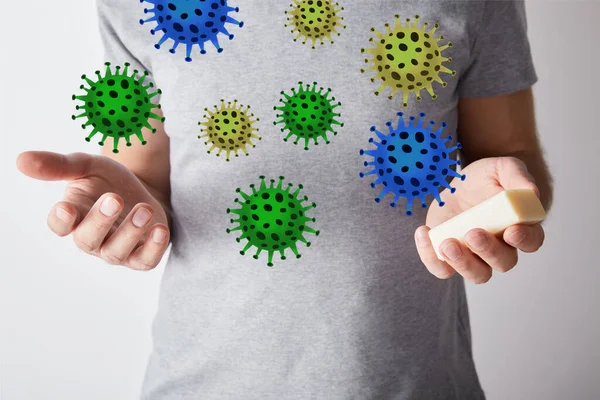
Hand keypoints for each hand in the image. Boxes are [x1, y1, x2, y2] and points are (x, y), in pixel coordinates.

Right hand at [17, 151, 169, 269]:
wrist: (142, 189)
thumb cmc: (108, 180)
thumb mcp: (87, 166)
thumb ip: (59, 165)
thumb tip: (21, 160)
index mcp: (74, 214)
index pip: (60, 224)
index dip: (60, 220)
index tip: (65, 207)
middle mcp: (92, 237)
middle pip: (87, 240)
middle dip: (100, 221)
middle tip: (114, 198)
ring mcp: (117, 249)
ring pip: (116, 253)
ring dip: (130, 232)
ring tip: (145, 209)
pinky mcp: (141, 254)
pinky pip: (145, 260)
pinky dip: (154, 248)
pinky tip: (161, 229)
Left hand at [414, 157, 544, 283]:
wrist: (460, 183)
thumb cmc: (486, 178)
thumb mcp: (502, 168)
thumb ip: (518, 177)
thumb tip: (531, 192)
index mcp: (520, 226)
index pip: (531, 241)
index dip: (524, 240)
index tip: (511, 231)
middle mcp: (501, 247)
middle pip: (503, 262)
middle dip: (488, 251)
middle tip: (473, 233)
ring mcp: (474, 255)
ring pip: (477, 274)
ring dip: (462, 263)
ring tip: (447, 244)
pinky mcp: (449, 256)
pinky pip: (442, 268)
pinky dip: (431, 257)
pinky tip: (424, 233)